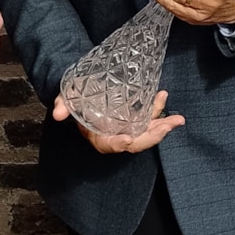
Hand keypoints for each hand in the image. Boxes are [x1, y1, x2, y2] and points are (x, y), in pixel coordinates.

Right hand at [52, 89, 183, 153]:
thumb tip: (57, 113)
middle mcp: (115, 135)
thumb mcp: (66, 98)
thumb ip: (62, 105)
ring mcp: (127, 127)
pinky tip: (163, 96)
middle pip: (135, 142)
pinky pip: (149, 118)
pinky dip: (159, 111)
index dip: (118, 144)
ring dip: (163, 127)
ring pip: (146, 132)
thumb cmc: (75, 97)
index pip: (108, 145)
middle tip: (167, 127)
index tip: (128, 139)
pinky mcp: (135, 118)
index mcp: (97, 136)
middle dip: (152, 137)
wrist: (83, 89)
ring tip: (178, 120)